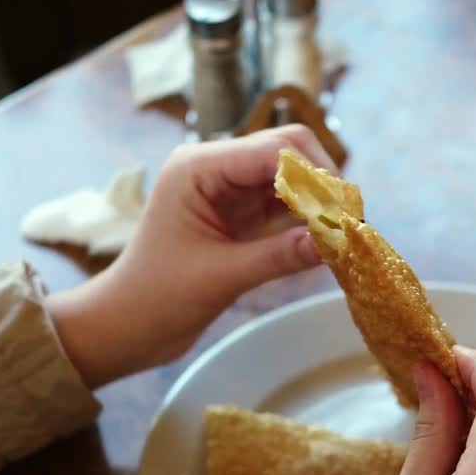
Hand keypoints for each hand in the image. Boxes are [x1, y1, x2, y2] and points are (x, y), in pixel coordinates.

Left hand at [48, 125, 334, 387]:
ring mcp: (228, 189)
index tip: (347, 212)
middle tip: (350, 223)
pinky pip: (285, 205)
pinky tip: (324, 242)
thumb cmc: (157, 298)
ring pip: (292, 178)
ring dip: (319, 202)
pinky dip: (308, 219)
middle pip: (289, 152)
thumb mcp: (220, 277)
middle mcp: (216, 167)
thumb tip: (335, 242)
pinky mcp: (239, 214)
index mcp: (199, 167)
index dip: (317, 175)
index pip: (275, 148)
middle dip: (323, 183)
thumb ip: (278, 256)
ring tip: (344, 235)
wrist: (125, 325)